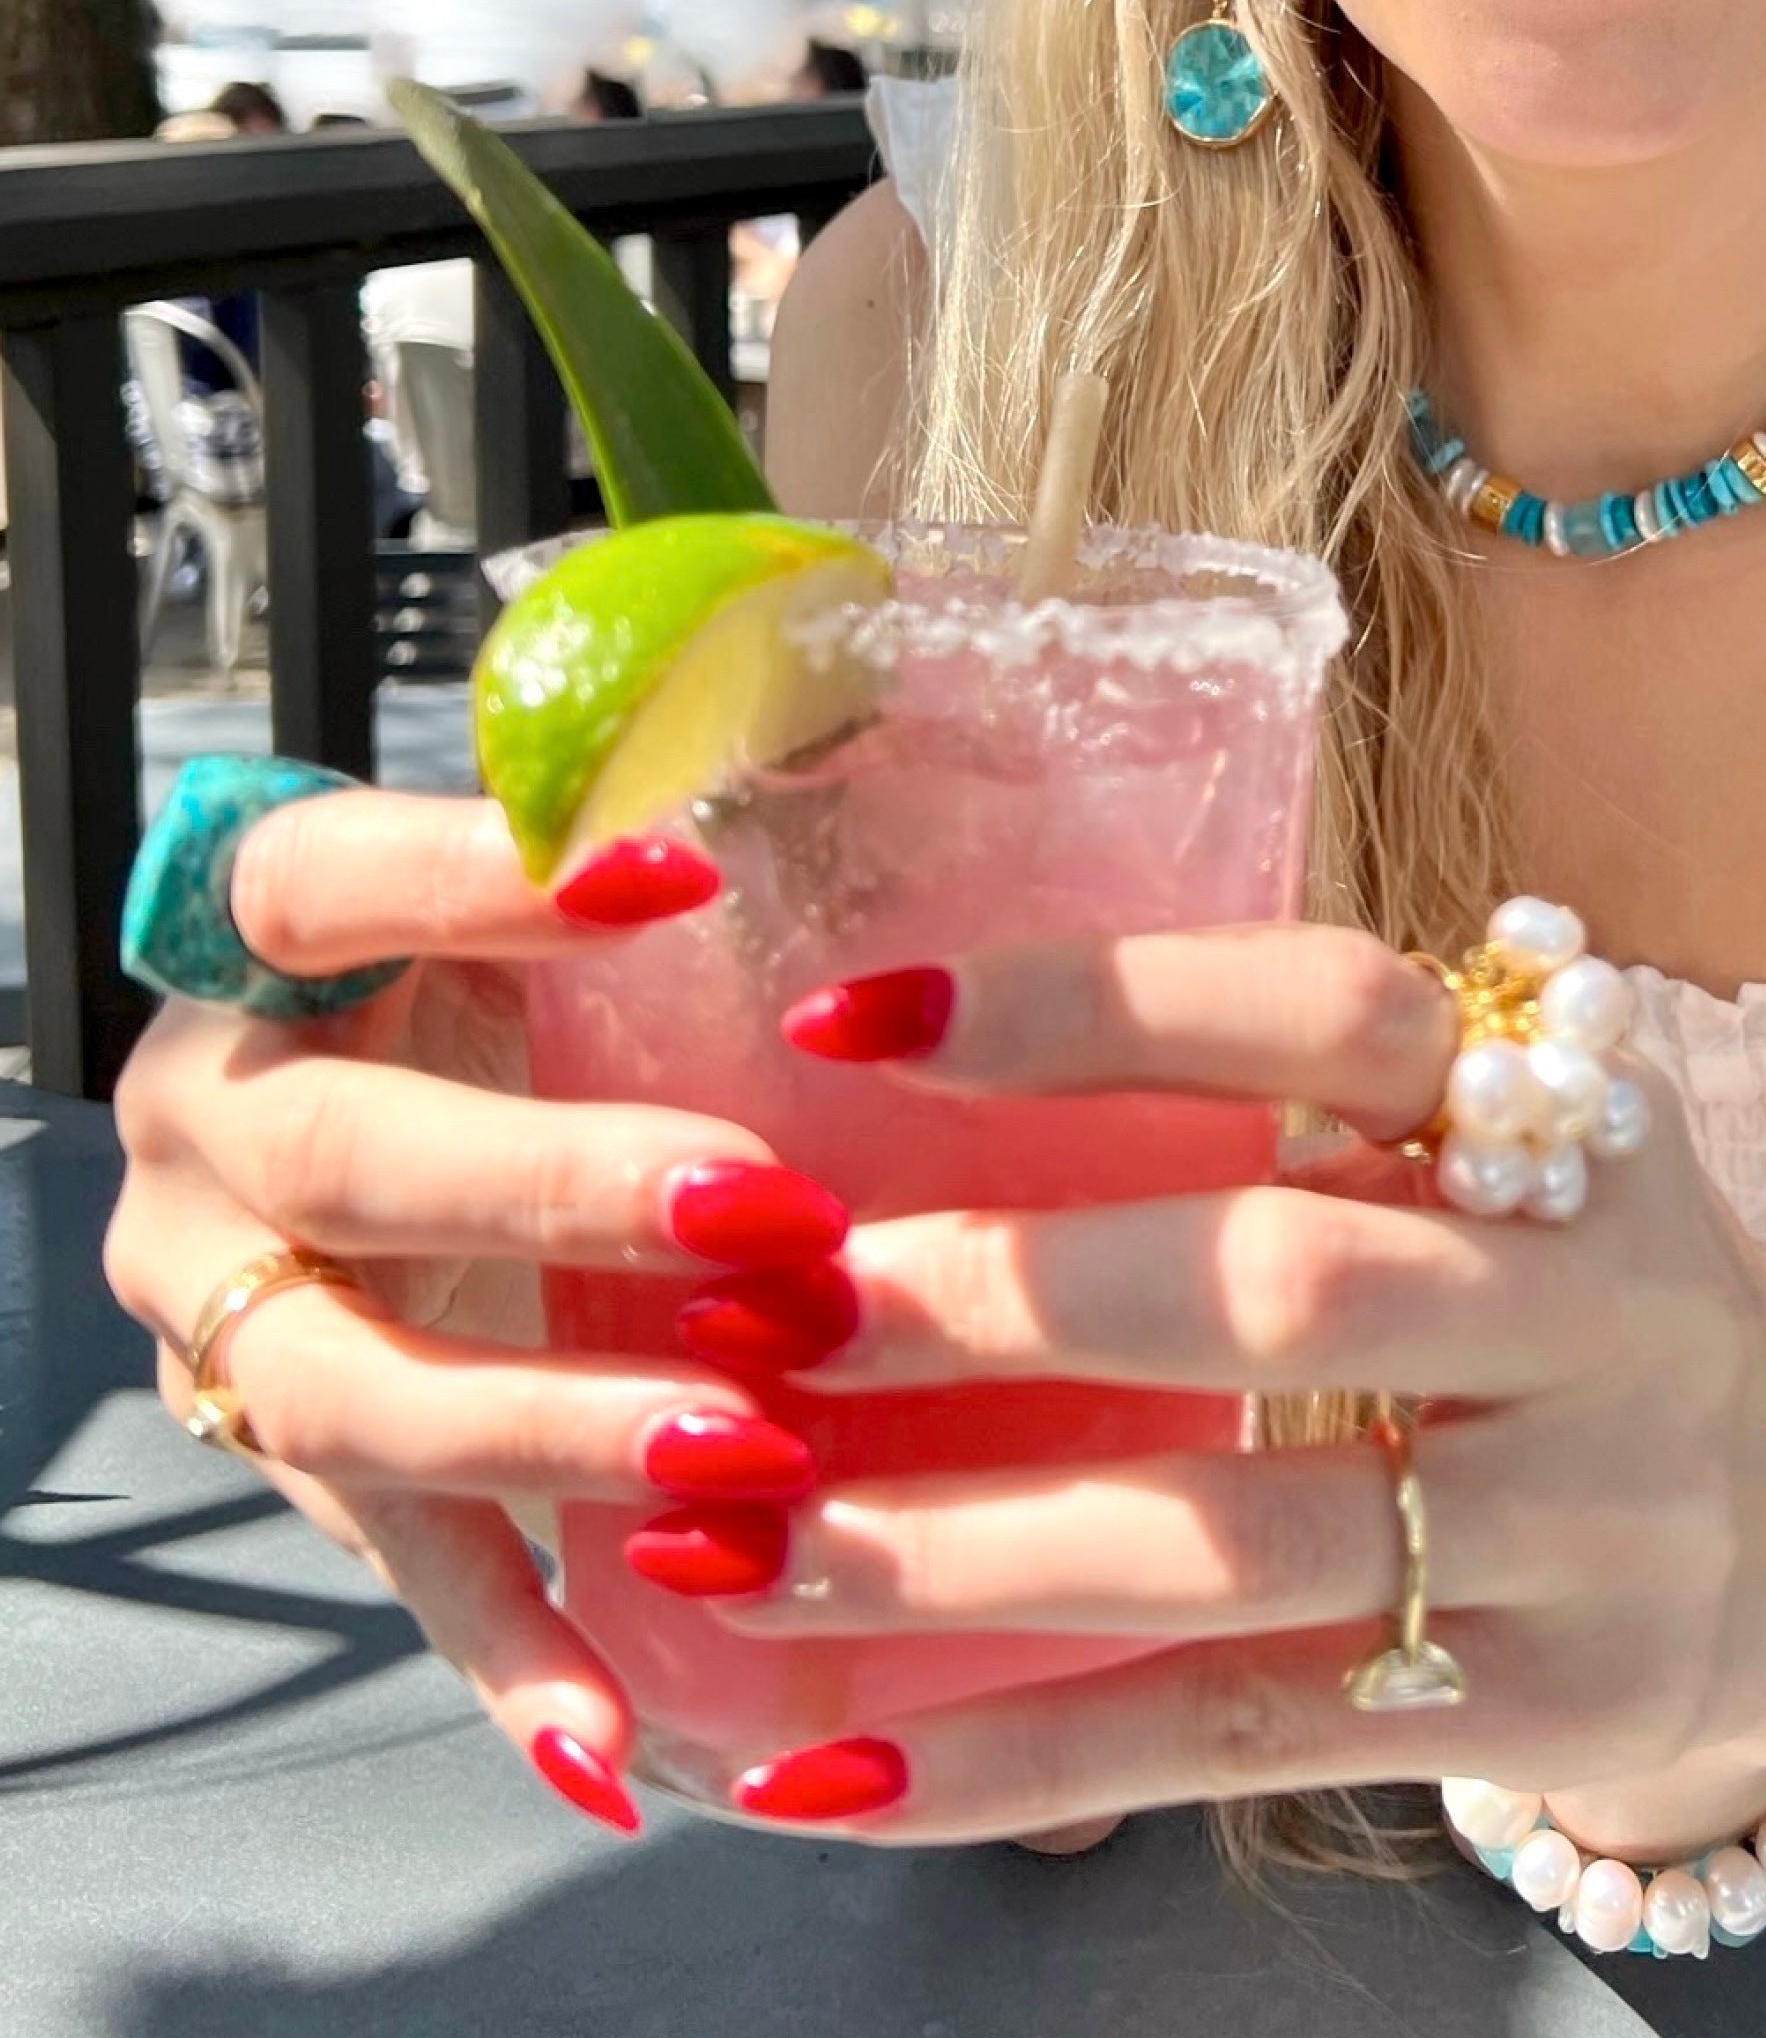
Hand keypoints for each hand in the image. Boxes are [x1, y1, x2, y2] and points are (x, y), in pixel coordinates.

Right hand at [101, 789, 852, 1839]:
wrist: (366, 1110)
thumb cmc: (514, 966)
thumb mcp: (565, 872)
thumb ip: (694, 784)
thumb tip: (879, 689)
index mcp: (266, 939)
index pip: (329, 877)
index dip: (480, 874)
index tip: (680, 871)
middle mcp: (212, 1120)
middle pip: (347, 1160)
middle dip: (557, 1195)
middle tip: (769, 1224)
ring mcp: (229, 1306)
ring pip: (348, 1389)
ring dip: (547, 1432)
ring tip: (743, 1460)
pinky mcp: (291, 1455)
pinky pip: (390, 1568)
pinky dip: (510, 1656)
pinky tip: (623, 1749)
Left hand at [689, 927, 1765, 1854]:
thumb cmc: (1570, 1291)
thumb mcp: (1500, 1150)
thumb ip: (1297, 1102)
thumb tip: (917, 1045)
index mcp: (1561, 1114)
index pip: (1330, 1011)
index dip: (1095, 1000)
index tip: (854, 1015)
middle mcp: (1598, 1302)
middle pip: (1284, 1286)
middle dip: (1008, 1296)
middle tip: (780, 1304)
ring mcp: (1594, 1519)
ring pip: (1241, 1540)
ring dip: (962, 1554)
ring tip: (727, 1555)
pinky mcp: (1556, 1703)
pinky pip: (1248, 1731)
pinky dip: (1030, 1758)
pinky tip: (838, 1767)